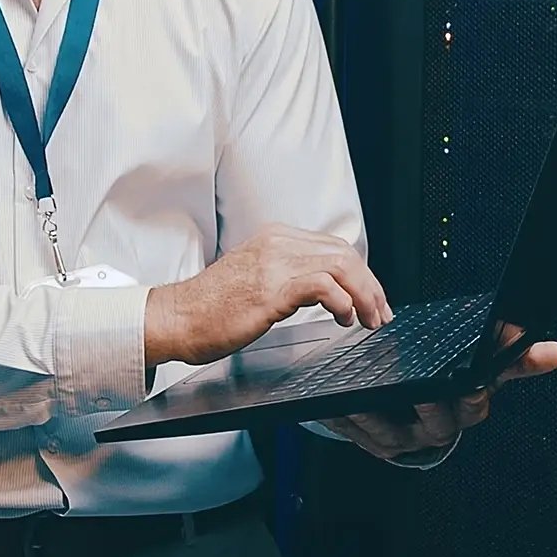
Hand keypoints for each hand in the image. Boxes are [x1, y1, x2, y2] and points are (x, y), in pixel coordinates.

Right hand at [144, 223, 389, 366]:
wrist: (176, 317)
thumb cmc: (211, 307)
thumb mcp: (256, 278)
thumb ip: (289, 275)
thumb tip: (328, 291)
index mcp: (276, 237)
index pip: (334, 247)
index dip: (362, 274)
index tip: (373, 299)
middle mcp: (278, 242)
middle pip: (344, 254)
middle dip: (371, 286)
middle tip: (379, 313)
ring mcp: (274, 263)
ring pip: (341, 266)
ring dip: (364, 295)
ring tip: (368, 319)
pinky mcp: (271, 288)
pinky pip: (323, 285)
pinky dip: (342, 301)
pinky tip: (342, 317)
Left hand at [322, 325, 556, 461]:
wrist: (411, 413)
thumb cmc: (447, 388)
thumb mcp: (479, 369)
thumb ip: (512, 357)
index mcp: (464, 409)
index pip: (476, 402)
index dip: (475, 392)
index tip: (471, 380)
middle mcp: (436, 429)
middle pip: (436, 419)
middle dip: (429, 403)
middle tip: (420, 389)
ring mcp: (403, 437)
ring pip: (391, 428)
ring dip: (378, 413)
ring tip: (367, 395)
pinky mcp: (372, 439)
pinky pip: (356, 430)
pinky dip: (345, 416)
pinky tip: (335, 401)